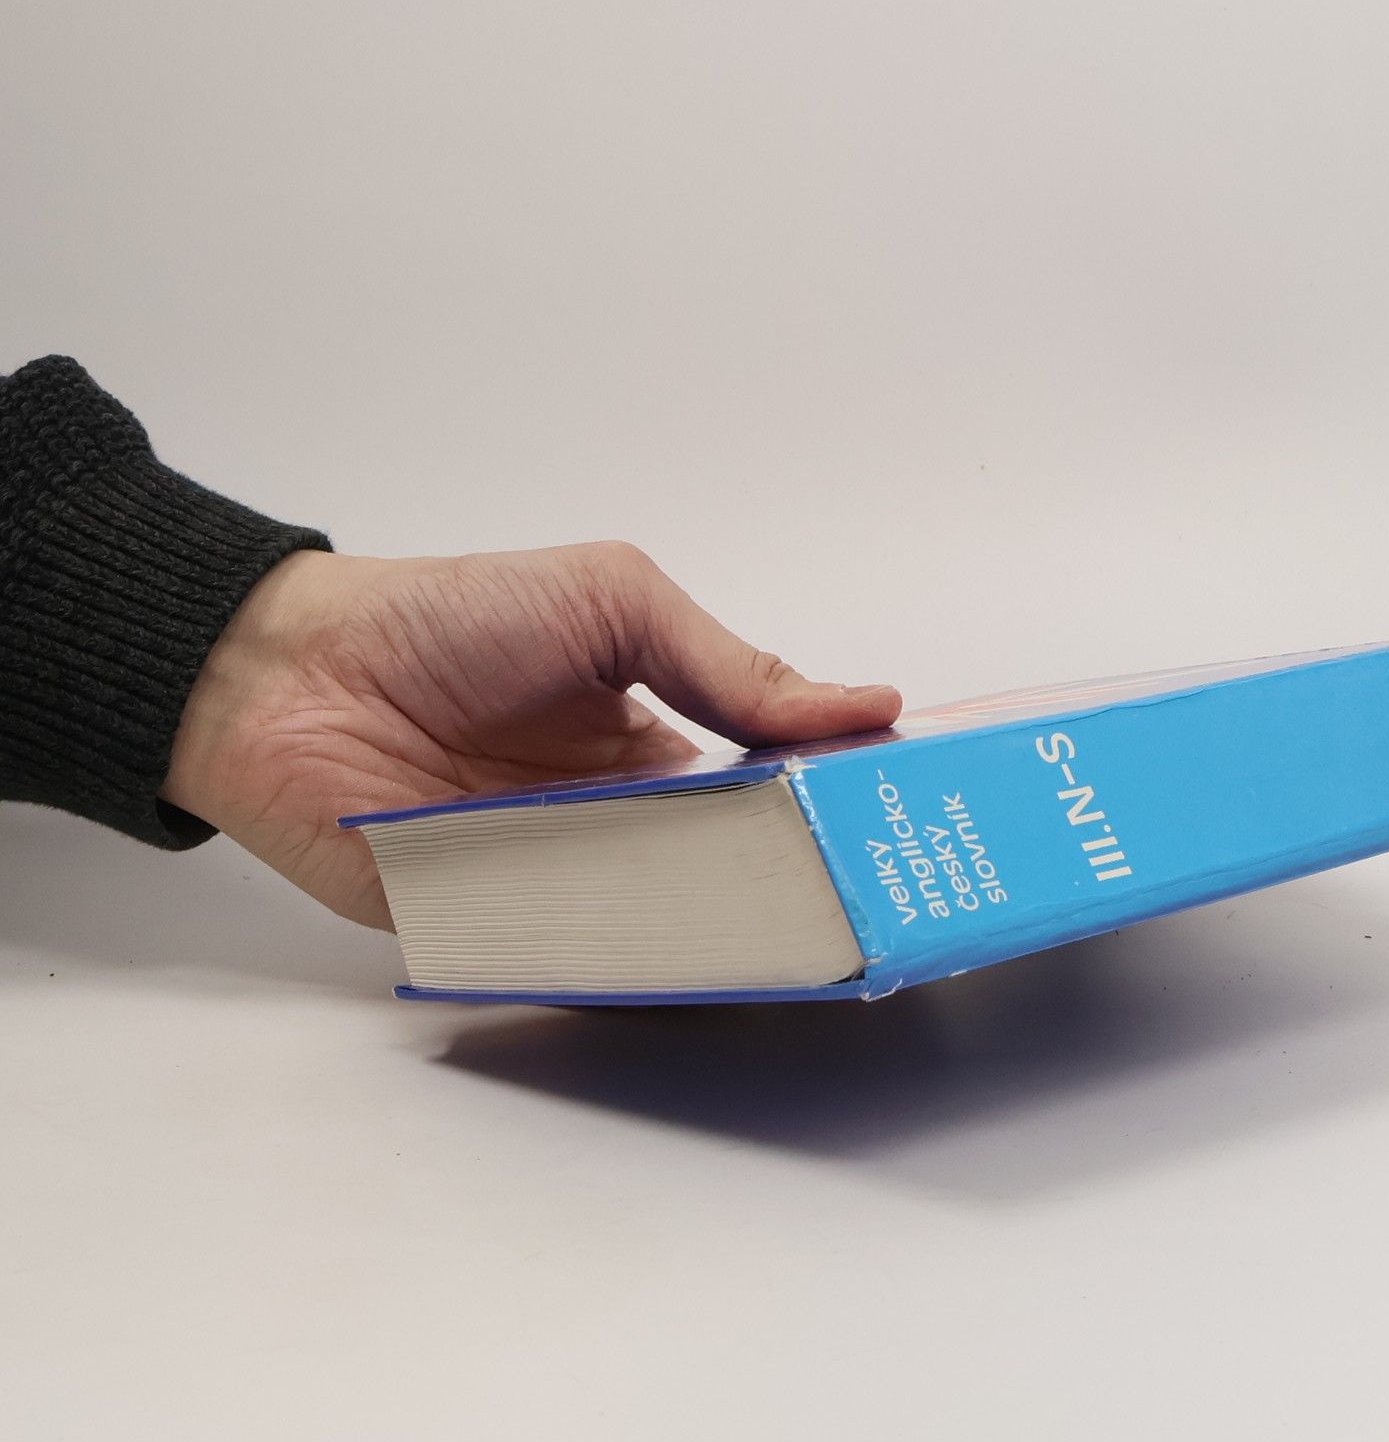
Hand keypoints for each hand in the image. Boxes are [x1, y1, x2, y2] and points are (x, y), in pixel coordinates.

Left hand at [163, 544, 900, 928]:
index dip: (831, 812)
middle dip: (798, 893)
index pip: (769, 794)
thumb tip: (864, 704)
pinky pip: (578, 963)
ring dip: (728, 936)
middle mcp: (621, 821)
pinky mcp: (495, 931)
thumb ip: (732, 665)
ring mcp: (562, 881)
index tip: (904, 830)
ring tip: (808, 949)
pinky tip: (693, 976)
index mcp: (662, 745)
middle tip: (876, 911)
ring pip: (667, 929)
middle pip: (730, 877)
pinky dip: (633, 974)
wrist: (292, 671)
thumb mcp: (616, 604)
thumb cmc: (456, 618)